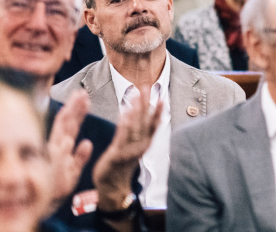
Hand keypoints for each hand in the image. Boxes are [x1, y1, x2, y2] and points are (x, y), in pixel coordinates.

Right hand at [48, 90, 93, 208]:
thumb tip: (86, 143)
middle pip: (67, 124)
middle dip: (74, 107)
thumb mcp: (73, 171)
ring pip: (63, 133)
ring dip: (71, 117)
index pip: (71, 125)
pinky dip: (64, 151)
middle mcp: (58, 148)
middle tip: (82, 92)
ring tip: (78, 102)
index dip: (78, 111)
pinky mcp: (54, 169)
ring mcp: (55, 156)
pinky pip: (60, 158)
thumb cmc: (59, 187)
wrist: (46, 203)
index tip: (85, 97)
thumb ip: (80, 157)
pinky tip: (68, 140)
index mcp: (63, 147)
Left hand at [93, 87, 163, 211]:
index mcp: (145, 143)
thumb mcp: (134, 148)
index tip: (162, 96)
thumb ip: (140, 133)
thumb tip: (149, 118)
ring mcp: (129, 150)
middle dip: (146, 104)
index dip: (158, 110)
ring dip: (136, 110)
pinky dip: (124, 125)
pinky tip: (124, 113)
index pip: (154, 124)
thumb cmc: (122, 166)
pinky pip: (121, 137)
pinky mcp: (117, 154)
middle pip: (145, 122)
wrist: (113, 188)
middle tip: (147, 87)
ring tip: (137, 95)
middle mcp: (140, 146)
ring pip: (135, 127)